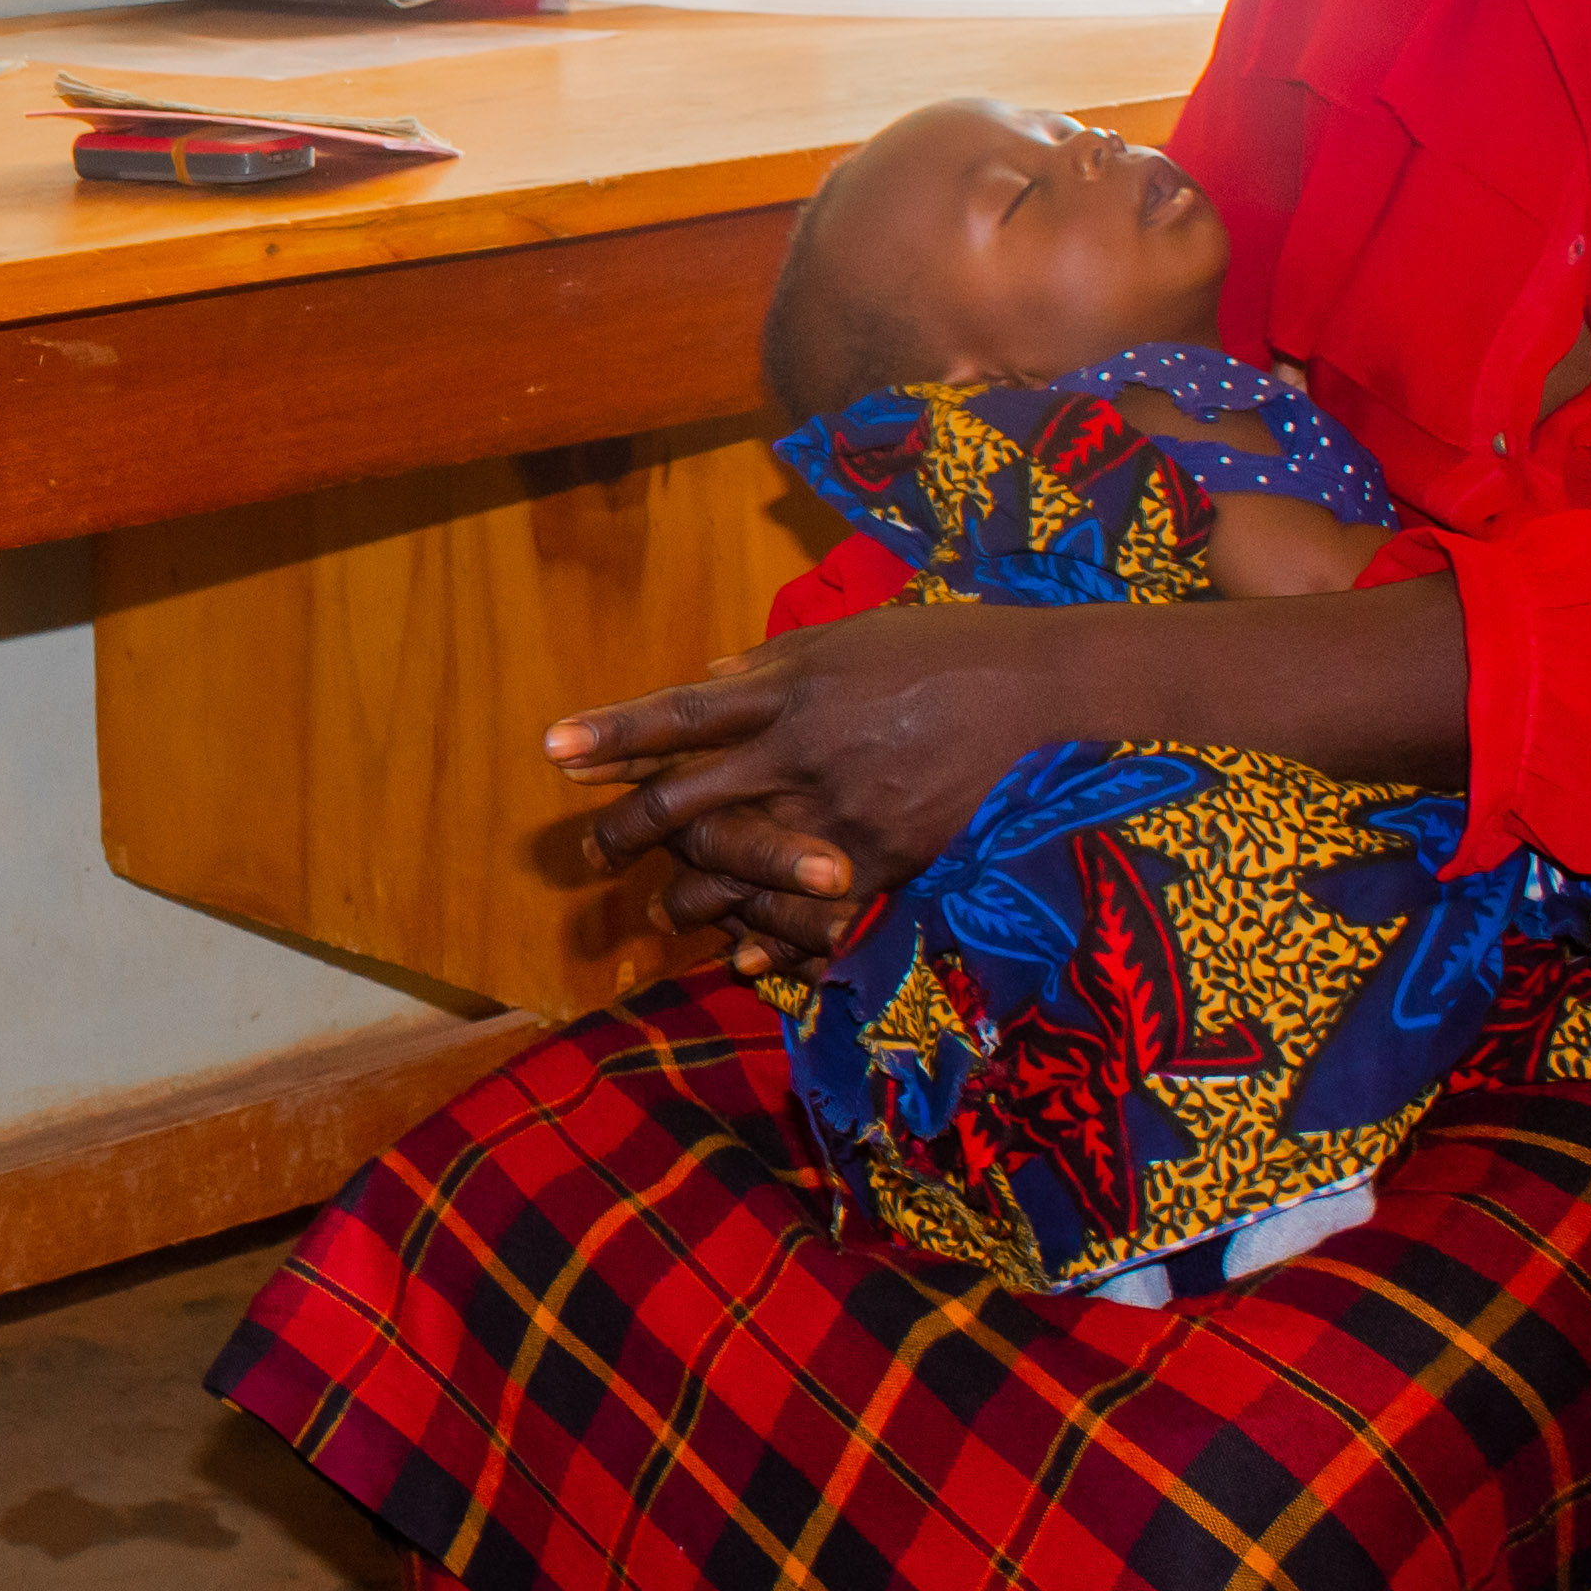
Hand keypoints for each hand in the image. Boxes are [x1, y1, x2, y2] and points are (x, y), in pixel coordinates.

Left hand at [545, 602, 1097, 972]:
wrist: (1037, 694)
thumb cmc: (935, 650)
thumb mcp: (842, 639)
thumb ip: (766, 667)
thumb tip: (705, 682)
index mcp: (787, 693)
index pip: (680, 716)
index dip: (612, 733)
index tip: (552, 748)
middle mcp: (802, 756)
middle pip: (690, 802)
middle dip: (629, 832)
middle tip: (593, 855)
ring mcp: (843, 815)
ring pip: (738, 870)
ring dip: (691, 897)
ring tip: (664, 911)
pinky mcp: (887, 860)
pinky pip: (811, 912)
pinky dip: (773, 937)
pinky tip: (745, 951)